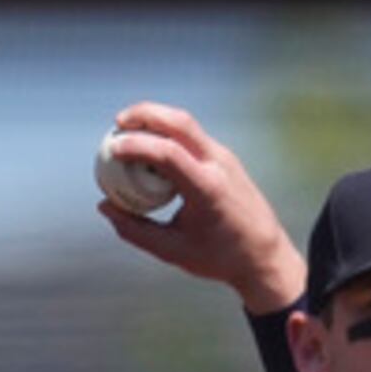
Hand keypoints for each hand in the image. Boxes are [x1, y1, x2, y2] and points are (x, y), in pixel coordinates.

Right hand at [100, 104, 305, 313]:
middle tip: (117, 123)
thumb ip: (135, 230)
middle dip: (144, 114)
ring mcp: (225, 157)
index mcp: (208, 189)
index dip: (136, 145)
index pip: (169, 153)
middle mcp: (219, 166)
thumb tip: (105, 206)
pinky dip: (168, 133)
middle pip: (179, 121)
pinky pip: (192, 136)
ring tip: (128, 131)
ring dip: (156, 119)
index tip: (112, 149)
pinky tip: (151, 146)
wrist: (265, 256)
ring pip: (186, 123)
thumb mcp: (173, 251)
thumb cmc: (219, 258)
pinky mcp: (225, 157)